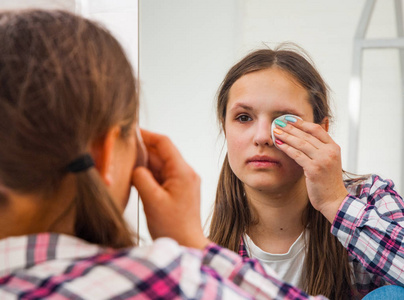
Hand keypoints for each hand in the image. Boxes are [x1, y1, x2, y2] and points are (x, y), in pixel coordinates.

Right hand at [132, 129, 208, 248]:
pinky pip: (161, 176)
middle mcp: (185, 173)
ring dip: (143, 163)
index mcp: (183, 171)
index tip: (130, 131)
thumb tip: (135, 167)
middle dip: (142, 150)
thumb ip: (141, 178)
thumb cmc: (172, 226)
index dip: (147, 135)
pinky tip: (134, 176)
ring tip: (124, 162)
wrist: (186, 244)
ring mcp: (182, 181)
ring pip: (160, 165)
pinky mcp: (177, 190)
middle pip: (161, 154)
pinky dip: (148, 174)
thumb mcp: (152, 200)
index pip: (164, 143)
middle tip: (122, 148)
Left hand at [273, 118, 347, 222]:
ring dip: (286, 136)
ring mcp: (322, 160)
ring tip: (275, 131)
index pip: (317, 129)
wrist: (334, 200)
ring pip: (301, 143)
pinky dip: (287, 148)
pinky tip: (279, 144)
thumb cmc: (328, 181)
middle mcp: (330, 151)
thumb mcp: (328, 161)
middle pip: (307, 135)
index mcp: (334, 147)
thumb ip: (320, 148)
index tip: (290, 119)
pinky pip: (297, 155)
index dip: (302, 123)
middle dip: (290, 128)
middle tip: (278, 122)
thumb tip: (306, 135)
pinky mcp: (314, 169)